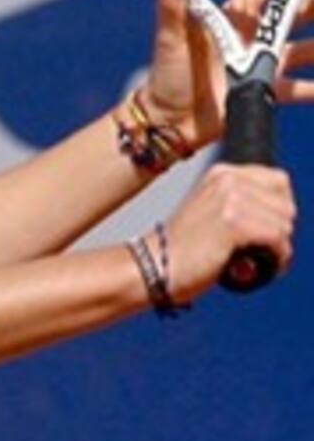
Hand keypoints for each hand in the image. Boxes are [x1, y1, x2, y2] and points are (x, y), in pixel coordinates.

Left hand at [138, 0, 313, 149]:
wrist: (167, 122)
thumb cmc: (165, 78)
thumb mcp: (170, 40)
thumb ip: (171, 8)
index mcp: (228, 21)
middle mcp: (247, 39)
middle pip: (288, 15)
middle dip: (312, 4)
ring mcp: (257, 64)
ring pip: (300, 48)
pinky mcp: (262, 90)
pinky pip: (296, 87)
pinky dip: (313, 87)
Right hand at [163, 163, 295, 302]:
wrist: (154, 266)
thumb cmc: (182, 249)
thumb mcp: (212, 212)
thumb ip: (243, 203)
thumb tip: (282, 215)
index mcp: (221, 173)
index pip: (278, 181)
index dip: (277, 209)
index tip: (263, 229)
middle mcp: (227, 180)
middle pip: (285, 205)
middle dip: (277, 230)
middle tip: (256, 249)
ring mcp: (230, 200)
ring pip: (284, 224)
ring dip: (275, 247)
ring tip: (250, 259)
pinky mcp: (234, 224)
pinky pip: (277, 240)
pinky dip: (272, 259)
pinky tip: (251, 267)